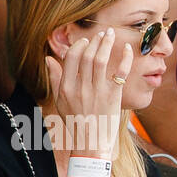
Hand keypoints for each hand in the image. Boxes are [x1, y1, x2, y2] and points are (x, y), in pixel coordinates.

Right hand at [44, 27, 133, 156]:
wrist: (91, 143)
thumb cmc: (75, 121)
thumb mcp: (60, 101)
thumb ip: (55, 78)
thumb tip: (48, 58)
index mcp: (66, 88)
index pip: (71, 58)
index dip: (79, 46)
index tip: (86, 40)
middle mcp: (81, 88)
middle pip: (87, 56)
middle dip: (95, 41)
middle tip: (103, 33)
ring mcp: (97, 92)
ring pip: (101, 61)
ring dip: (107, 44)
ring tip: (111, 34)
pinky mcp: (113, 97)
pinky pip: (120, 73)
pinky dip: (125, 59)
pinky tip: (128, 49)